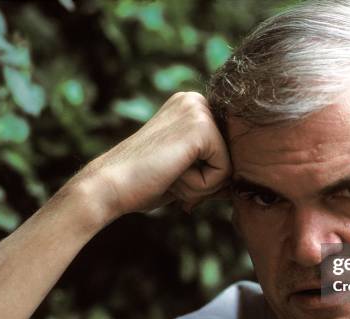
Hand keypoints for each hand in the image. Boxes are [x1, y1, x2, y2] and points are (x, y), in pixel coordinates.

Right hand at [77, 92, 230, 220]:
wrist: (108, 187)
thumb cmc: (143, 183)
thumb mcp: (184, 170)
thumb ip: (212, 167)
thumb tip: (241, 181)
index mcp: (191, 106)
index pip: (226, 151)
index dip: (207, 176)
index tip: (174, 176)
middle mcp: (196, 100)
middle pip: (232, 157)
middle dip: (207, 181)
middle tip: (171, 178)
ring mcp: (198, 110)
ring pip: (230, 166)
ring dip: (203, 185)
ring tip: (170, 175)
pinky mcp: (201, 126)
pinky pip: (224, 172)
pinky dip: (201, 186)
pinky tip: (173, 176)